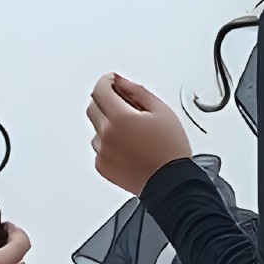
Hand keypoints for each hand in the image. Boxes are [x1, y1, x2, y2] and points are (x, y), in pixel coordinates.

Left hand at [87, 74, 191, 195]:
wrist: (170, 183)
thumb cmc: (170, 150)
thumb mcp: (161, 110)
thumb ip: (136, 91)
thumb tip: (120, 82)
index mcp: (120, 118)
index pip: (100, 90)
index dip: (106, 81)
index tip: (112, 81)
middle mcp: (106, 135)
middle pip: (93, 106)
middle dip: (106, 100)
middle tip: (125, 104)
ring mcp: (102, 152)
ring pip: (96, 127)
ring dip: (108, 123)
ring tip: (132, 131)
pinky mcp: (102, 166)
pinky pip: (99, 146)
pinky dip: (109, 142)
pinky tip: (129, 146)